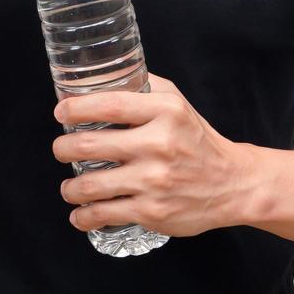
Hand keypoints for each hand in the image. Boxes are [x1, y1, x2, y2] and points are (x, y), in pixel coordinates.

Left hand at [51, 73, 255, 238]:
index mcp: (165, 112)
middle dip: (63, 148)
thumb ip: (144, 87)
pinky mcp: (152, 211)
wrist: (232, 183)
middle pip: (91, 145)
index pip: (110, 104)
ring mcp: (154, 181)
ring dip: (69, 187)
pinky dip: (85, 216)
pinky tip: (80, 213)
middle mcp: (159, 144)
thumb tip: (105, 77)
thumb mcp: (177, 103)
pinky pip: (105, 214)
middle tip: (61, 150)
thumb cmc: (198, 140)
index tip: (61, 112)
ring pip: (91, 184)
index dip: (77, 108)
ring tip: (69, 186)